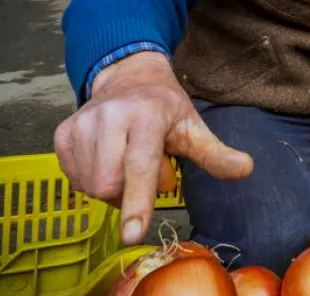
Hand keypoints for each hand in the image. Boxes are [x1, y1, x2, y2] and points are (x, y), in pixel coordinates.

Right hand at [53, 51, 253, 244]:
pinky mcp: (62, 132)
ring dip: (113, 187)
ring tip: (127, 160)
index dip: (137, 203)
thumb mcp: (193, 127)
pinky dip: (92, 180)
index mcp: (146, 116)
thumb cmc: (165, 107)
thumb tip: (246, 169)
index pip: (138, 166)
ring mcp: (81, 124)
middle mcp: (109, 117)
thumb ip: (215, 153)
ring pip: (91, 186)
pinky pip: (74, 179)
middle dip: (131, 191)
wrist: (129, 75)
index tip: (131, 235)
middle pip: (111, 185)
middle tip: (148, 167)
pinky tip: (107, 160)